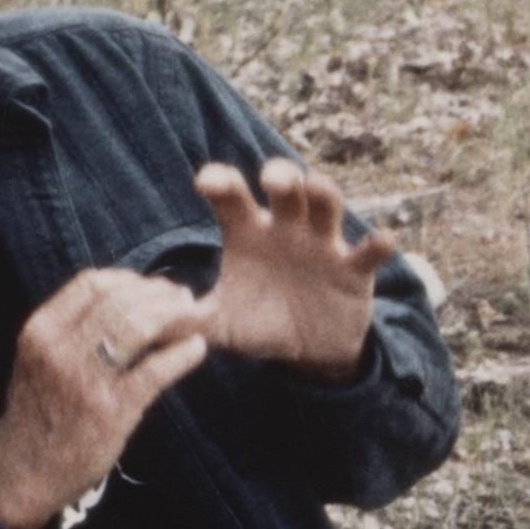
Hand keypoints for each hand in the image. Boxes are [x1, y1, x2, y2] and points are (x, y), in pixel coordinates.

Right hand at [0, 260, 215, 528]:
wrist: (24, 472)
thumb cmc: (40, 414)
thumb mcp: (40, 361)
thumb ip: (72, 330)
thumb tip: (127, 301)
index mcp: (40, 331)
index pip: (92, 284)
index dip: (131, 280)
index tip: (155, 287)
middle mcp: (59, 350)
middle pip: (121, 300)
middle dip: (161, 295)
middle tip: (186, 300)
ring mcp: (84, 380)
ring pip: (139, 327)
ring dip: (176, 317)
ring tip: (197, 318)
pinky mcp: (110, 410)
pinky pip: (155, 370)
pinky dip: (182, 354)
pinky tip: (197, 349)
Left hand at [193, 156, 397, 382]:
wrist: (308, 353)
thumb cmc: (260, 325)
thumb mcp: (222, 325)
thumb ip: (188, 322)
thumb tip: (147, 326)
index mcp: (247, 232)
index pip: (231, 194)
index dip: (220, 180)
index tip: (207, 184)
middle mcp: (285, 227)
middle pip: (284, 184)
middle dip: (280, 174)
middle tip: (271, 181)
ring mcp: (322, 244)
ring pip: (327, 202)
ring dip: (323, 191)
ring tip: (317, 190)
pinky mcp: (354, 268)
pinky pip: (370, 249)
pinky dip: (379, 242)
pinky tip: (382, 239)